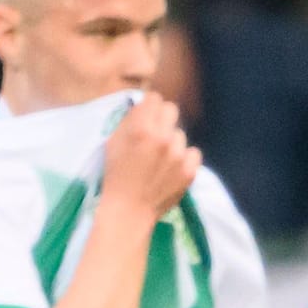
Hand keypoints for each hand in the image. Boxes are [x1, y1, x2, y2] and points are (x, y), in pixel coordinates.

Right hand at [99, 94, 199, 223]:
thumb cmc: (116, 174)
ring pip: (180, 134)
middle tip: (155, 133)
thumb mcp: (114, 142)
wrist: (129, 209)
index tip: (147, 115)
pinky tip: (173, 168)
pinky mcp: (190, 170)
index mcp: (140, 129)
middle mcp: (162, 138)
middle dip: (162, 118)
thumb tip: (145, 104)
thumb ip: (130, 120)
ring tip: (160, 159)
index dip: (150, 106)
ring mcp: (178, 155)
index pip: (155, 98)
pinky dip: (185, 159)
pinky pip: (193, 153)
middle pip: (172, 109)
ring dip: (172, 142)